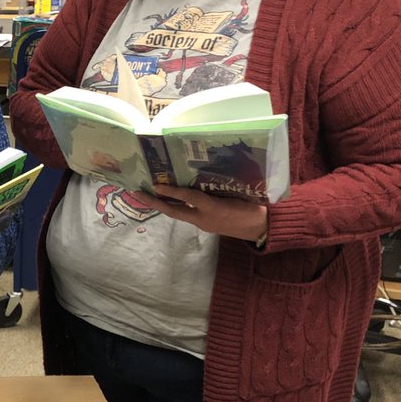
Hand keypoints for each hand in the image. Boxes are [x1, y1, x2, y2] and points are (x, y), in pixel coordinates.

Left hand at [136, 185, 266, 241]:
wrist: (262, 228)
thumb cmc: (254, 206)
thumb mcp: (239, 194)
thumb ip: (220, 186)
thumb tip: (202, 173)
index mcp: (214, 209)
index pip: (189, 198)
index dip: (173, 192)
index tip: (157, 185)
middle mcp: (204, 218)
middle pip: (174, 212)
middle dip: (154, 203)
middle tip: (137, 193)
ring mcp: (204, 224)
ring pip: (179, 214)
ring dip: (163, 205)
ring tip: (148, 195)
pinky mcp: (206, 225)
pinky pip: (187, 215)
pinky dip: (176, 207)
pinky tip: (170, 200)